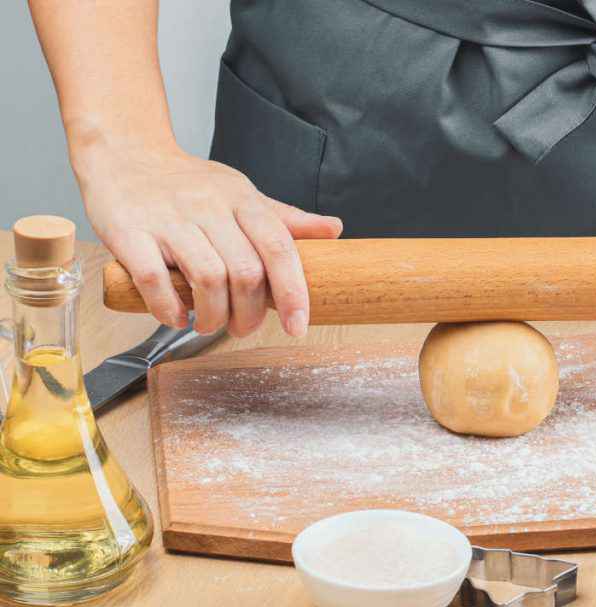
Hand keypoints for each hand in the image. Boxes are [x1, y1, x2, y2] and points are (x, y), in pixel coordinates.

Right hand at [73, 141, 341, 336]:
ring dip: (213, 316)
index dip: (293, 291)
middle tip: (243, 328)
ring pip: (206, 278)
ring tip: (210, 324)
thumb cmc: (188, 184)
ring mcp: (168, 220)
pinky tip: (176, 316)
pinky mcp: (129, 232)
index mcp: (241, 199)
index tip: (297, 325)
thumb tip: (334, 229)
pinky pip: (154, 279)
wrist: (124, 153)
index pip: (278, 247)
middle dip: (249, 314)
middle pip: (245, 271)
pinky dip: (169, 308)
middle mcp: (208, 207)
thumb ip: (285, 218)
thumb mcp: (241, 193)